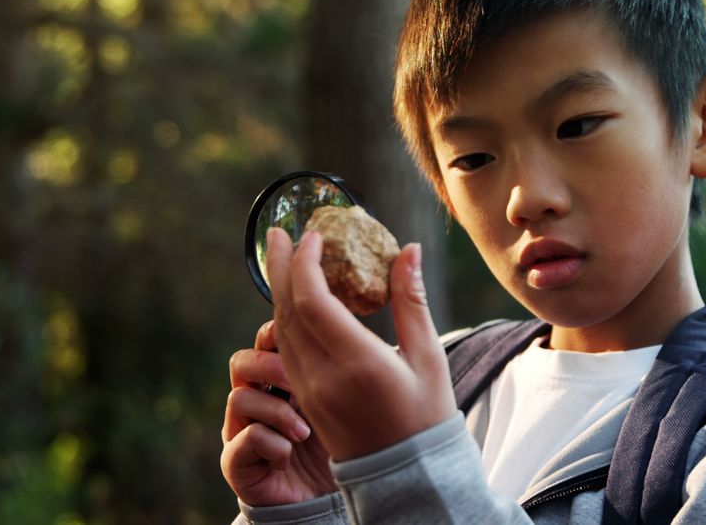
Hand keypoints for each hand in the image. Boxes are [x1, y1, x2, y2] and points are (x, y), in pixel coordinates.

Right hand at [221, 320, 335, 505]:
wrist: (330, 500)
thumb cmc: (340, 444)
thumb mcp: (346, 398)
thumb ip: (343, 365)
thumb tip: (359, 330)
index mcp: (279, 378)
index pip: (266, 341)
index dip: (278, 335)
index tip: (305, 342)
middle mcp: (255, 399)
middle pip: (242, 362)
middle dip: (270, 367)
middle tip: (300, 385)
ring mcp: (241, 430)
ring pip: (239, 399)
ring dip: (276, 412)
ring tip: (304, 433)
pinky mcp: (236, 462)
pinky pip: (242, 441)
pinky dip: (271, 445)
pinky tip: (289, 455)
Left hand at [266, 227, 456, 461]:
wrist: (407, 475)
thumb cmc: (426, 414)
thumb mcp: (428, 356)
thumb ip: (411, 301)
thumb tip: (408, 249)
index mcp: (358, 364)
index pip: (313, 303)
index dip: (307, 263)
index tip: (316, 234)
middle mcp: (324, 377)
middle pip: (287, 311)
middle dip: (280, 266)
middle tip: (278, 231)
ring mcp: (310, 391)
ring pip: (281, 330)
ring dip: (279, 289)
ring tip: (283, 257)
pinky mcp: (306, 399)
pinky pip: (286, 349)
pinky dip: (285, 316)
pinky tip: (294, 299)